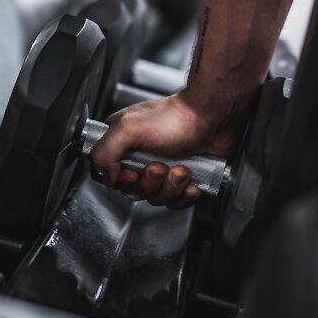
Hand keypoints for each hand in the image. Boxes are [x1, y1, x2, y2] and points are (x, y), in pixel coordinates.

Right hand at [90, 91, 242, 208]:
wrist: (213, 116)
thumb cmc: (176, 117)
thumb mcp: (128, 128)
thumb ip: (104, 152)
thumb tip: (107, 177)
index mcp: (123, 143)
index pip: (107, 175)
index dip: (120, 181)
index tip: (132, 173)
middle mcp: (140, 156)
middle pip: (133, 190)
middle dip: (149, 183)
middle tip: (160, 166)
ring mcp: (163, 168)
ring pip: (156, 197)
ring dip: (170, 187)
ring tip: (181, 168)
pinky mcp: (183, 178)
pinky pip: (176, 201)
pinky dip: (184, 194)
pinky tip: (191, 180)